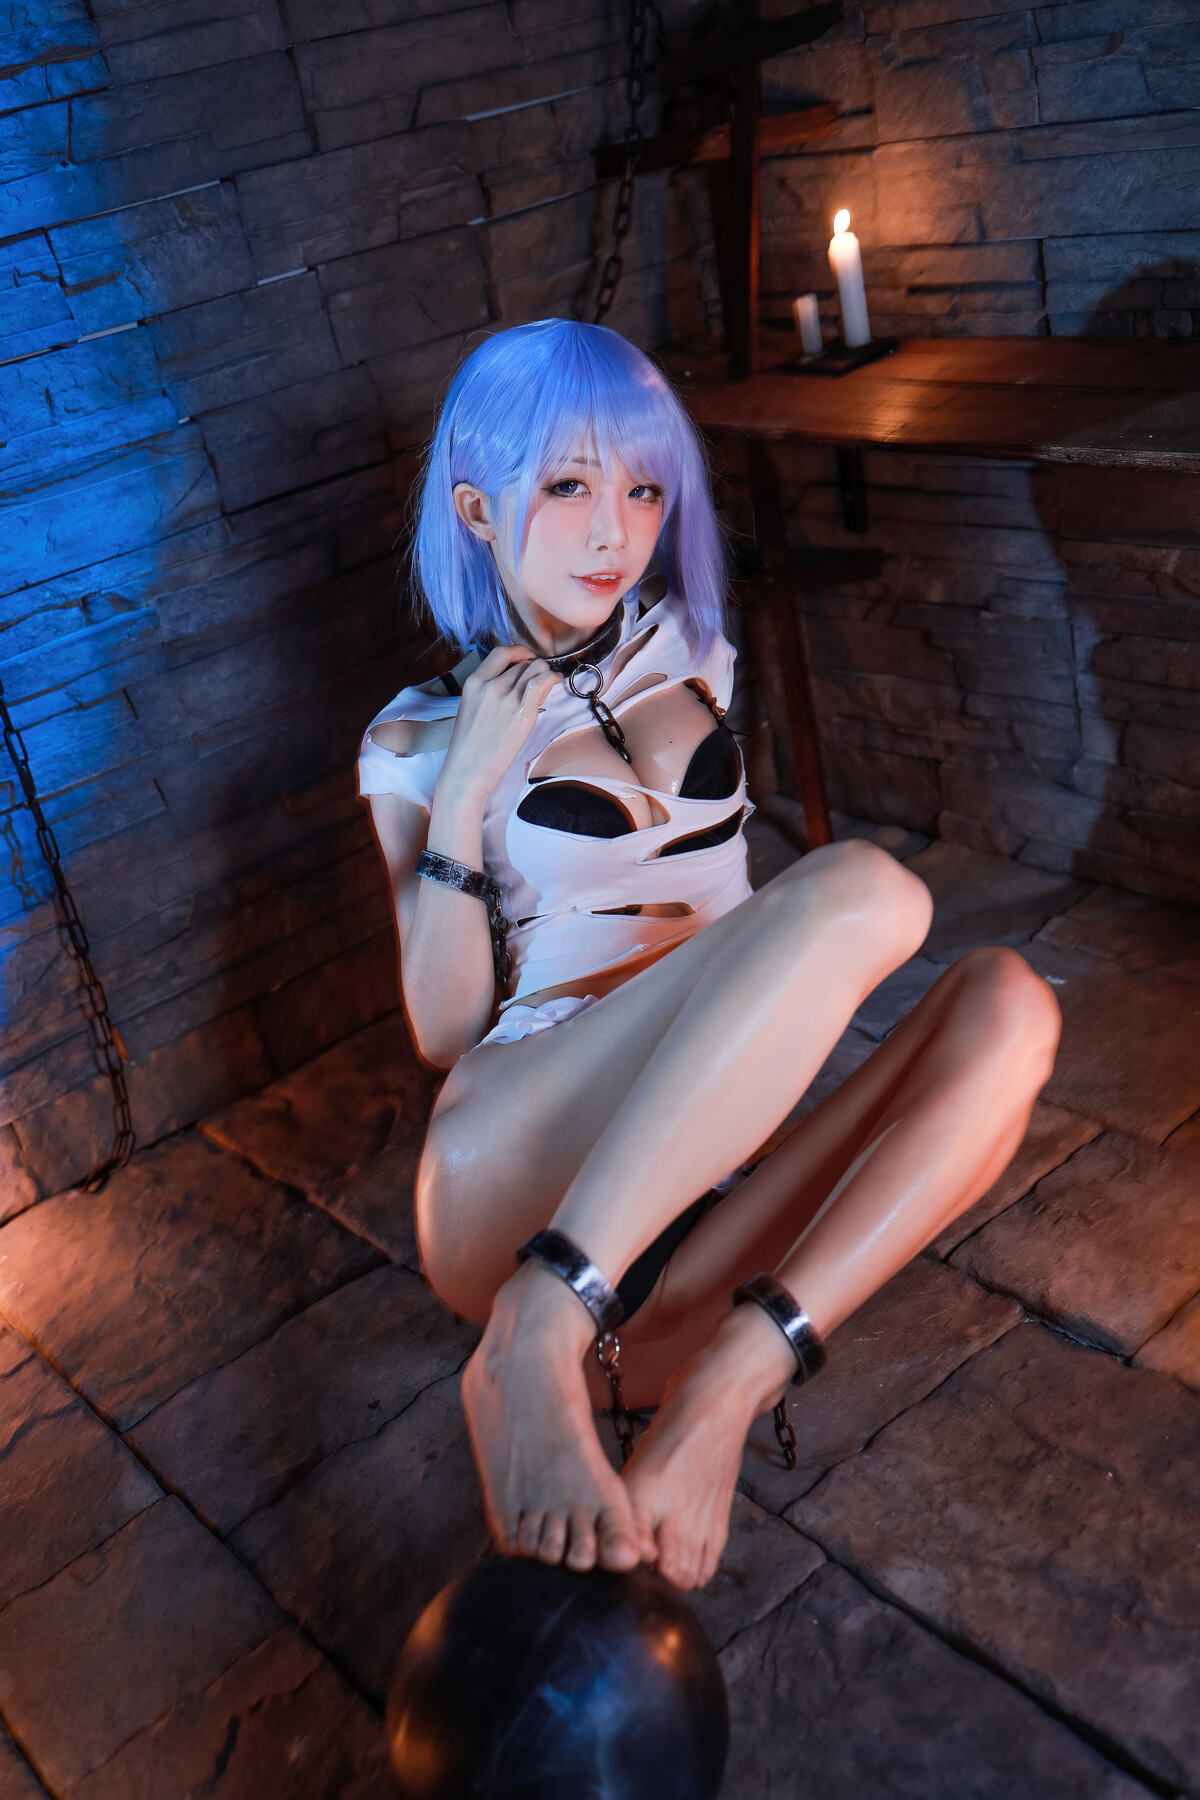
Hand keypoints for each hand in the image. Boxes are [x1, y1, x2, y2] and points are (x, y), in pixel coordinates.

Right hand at [438, 645, 561, 802]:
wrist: (468, 769)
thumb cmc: (469, 745)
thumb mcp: (472, 708)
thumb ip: (490, 691)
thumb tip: (516, 680)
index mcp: (474, 682)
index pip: (500, 653)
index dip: (518, 652)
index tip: (525, 658)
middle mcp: (491, 685)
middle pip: (522, 663)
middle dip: (533, 669)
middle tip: (537, 683)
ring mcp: (507, 697)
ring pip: (535, 668)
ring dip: (544, 673)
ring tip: (546, 686)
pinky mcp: (522, 712)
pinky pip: (542, 682)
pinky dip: (552, 678)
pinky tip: (556, 682)